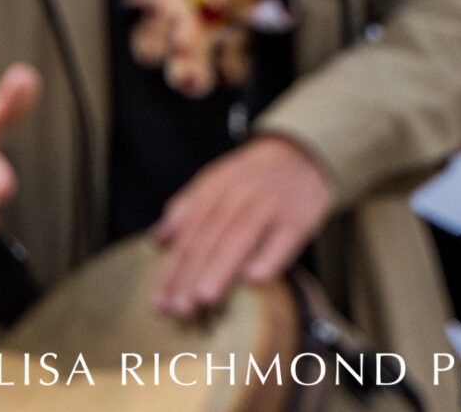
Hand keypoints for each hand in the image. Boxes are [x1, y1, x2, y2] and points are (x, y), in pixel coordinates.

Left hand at [151, 136, 332, 316]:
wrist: (303, 151)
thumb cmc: (254, 177)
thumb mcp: (217, 181)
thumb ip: (187, 210)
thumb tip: (157, 241)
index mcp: (214, 188)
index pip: (188, 234)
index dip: (172, 269)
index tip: (160, 303)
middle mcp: (239, 194)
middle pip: (210, 238)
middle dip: (191, 275)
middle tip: (179, 309)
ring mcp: (271, 204)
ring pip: (240, 237)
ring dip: (221, 269)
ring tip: (205, 298)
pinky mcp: (300, 216)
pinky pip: (283, 239)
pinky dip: (269, 258)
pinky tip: (254, 280)